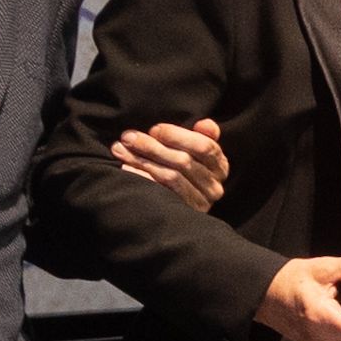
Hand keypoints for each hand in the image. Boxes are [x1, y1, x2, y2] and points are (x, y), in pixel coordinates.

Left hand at [111, 119, 228, 211]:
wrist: (174, 216)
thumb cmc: (184, 171)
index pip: (205, 147)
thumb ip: (203, 136)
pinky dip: (141, 177)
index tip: (154, 129)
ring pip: (170, 176)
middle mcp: (214, 187)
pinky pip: (160, 192)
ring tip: (120, 149)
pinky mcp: (182, 214)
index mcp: (220, 167)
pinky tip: (126, 168)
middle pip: (184, 161)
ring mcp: (200, 203)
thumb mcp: (197, 153)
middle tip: (128, 137)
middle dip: (152, 146)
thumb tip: (204, 124)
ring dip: (142, 160)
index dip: (178, 135)